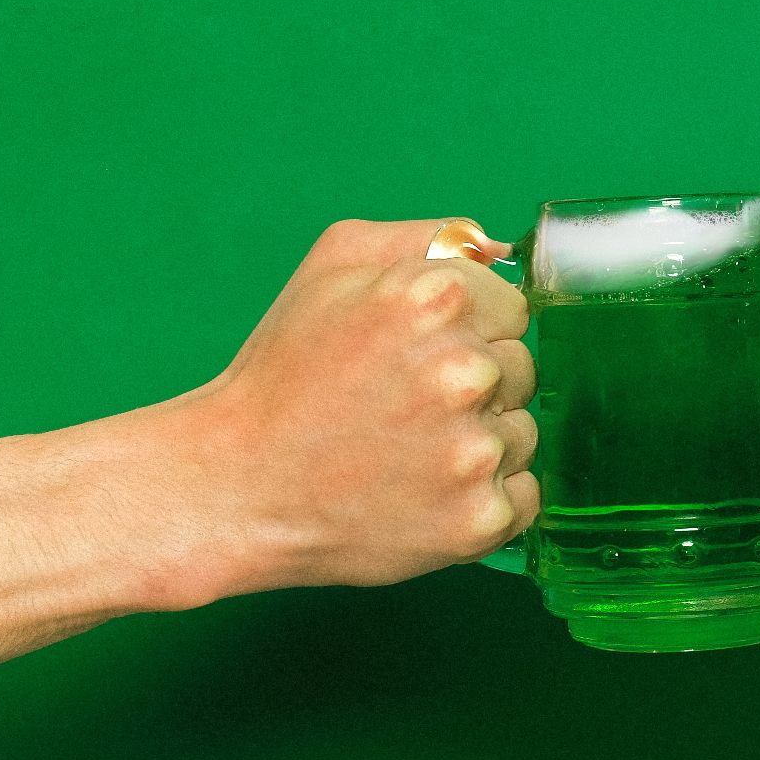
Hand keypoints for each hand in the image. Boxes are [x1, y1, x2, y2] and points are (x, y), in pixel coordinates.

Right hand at [183, 217, 538, 594]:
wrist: (237, 487)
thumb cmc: (284, 376)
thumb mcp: (332, 269)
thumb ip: (424, 239)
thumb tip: (499, 249)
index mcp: (436, 299)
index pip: (513, 309)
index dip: (470, 331)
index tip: (423, 356)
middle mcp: (464, 372)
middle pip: (521, 369)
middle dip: (476, 386)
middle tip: (403, 408)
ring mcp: (475, 452)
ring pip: (522, 433)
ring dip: (481, 444)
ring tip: (408, 453)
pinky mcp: (479, 519)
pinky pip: (523, 496)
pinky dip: (485, 500)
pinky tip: (426, 494)